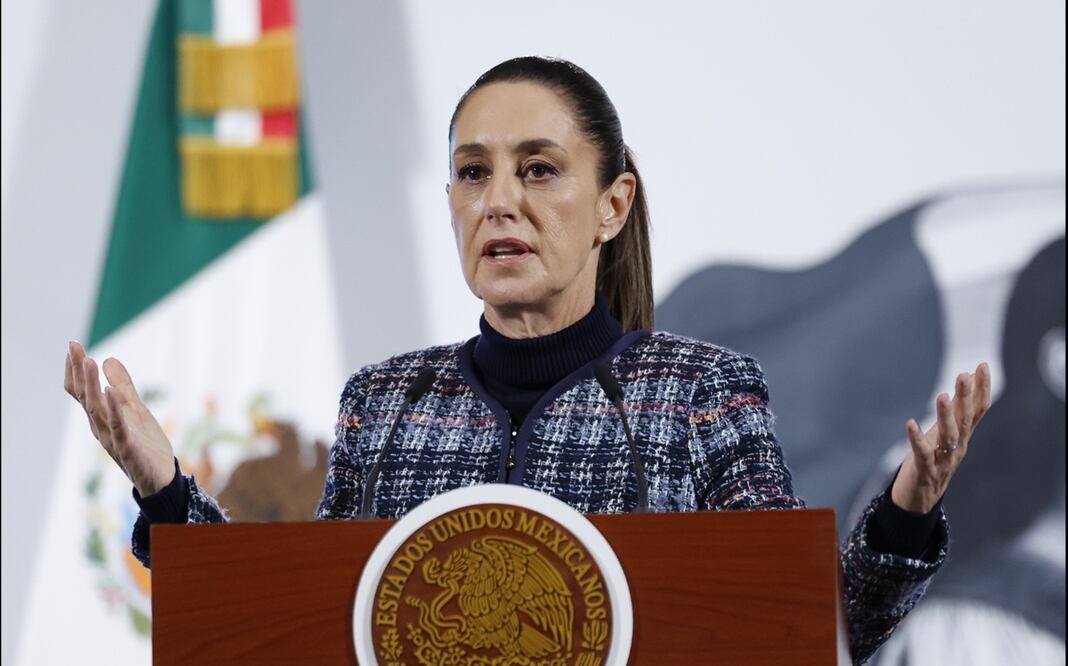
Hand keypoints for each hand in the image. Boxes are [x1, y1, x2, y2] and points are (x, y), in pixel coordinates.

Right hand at [64, 341, 175, 496]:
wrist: (162, 477)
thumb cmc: (146, 444)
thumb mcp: (136, 409)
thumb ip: (123, 386)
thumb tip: (108, 359)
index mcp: (102, 417)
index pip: (81, 391)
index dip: (76, 370)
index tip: (73, 345)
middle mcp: (101, 427)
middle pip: (84, 397)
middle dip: (80, 371)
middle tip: (74, 347)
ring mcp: (112, 438)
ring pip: (96, 410)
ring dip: (92, 386)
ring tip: (89, 362)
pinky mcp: (128, 448)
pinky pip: (118, 428)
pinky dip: (113, 410)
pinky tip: (109, 392)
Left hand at [891, 362, 992, 513]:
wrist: (920, 498)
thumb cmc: (932, 460)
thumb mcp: (945, 433)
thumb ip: (956, 412)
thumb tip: (966, 382)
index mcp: (963, 436)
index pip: (978, 410)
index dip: (982, 389)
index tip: (982, 365)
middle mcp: (958, 447)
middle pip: (965, 420)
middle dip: (966, 397)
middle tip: (964, 375)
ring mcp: (943, 460)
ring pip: (948, 436)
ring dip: (945, 416)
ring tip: (942, 395)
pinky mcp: (925, 471)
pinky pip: (923, 454)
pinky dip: (917, 439)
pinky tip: (911, 424)